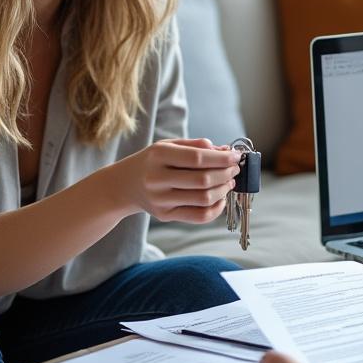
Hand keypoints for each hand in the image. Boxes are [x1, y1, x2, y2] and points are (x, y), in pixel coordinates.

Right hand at [110, 138, 241, 222]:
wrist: (125, 184)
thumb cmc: (153, 162)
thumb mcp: (169, 146)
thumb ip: (197, 146)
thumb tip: (226, 151)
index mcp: (158, 155)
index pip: (197, 158)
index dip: (222, 158)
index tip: (237, 156)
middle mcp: (157, 179)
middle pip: (203, 180)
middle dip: (226, 174)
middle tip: (235, 169)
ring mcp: (160, 200)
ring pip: (203, 199)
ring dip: (223, 190)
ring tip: (229, 181)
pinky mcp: (165, 215)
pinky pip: (199, 216)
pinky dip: (216, 208)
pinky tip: (220, 198)